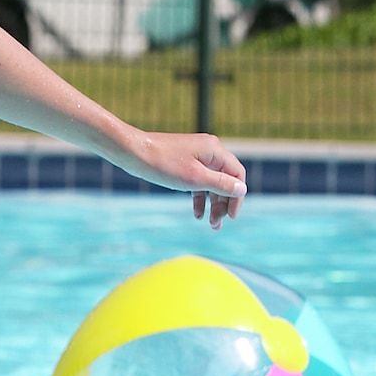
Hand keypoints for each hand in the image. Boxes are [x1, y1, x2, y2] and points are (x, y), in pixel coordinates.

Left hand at [124, 131, 247, 228]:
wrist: (133, 152)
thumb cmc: (163, 164)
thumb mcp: (195, 178)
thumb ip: (220, 184)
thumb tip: (242, 189)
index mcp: (215, 150)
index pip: (237, 175)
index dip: (237, 197)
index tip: (231, 217)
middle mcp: (209, 151)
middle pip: (226, 180)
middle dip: (223, 204)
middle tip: (217, 224)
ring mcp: (196, 157)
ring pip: (212, 183)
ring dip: (213, 204)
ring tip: (210, 224)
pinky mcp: (184, 163)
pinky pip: (198, 182)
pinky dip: (200, 198)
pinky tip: (197, 214)